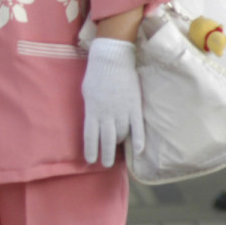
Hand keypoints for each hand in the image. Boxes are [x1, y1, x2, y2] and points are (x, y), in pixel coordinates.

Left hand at [81, 36, 144, 166]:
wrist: (112, 59)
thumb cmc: (96, 74)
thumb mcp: (86, 93)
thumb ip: (90, 109)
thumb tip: (93, 122)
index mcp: (92, 110)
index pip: (90, 135)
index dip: (91, 149)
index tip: (91, 160)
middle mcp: (107, 114)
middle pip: (106, 139)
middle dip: (105, 153)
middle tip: (105, 164)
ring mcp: (122, 111)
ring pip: (121, 134)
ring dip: (119, 145)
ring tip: (116, 154)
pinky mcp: (134, 106)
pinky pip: (137, 127)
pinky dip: (138, 140)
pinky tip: (138, 151)